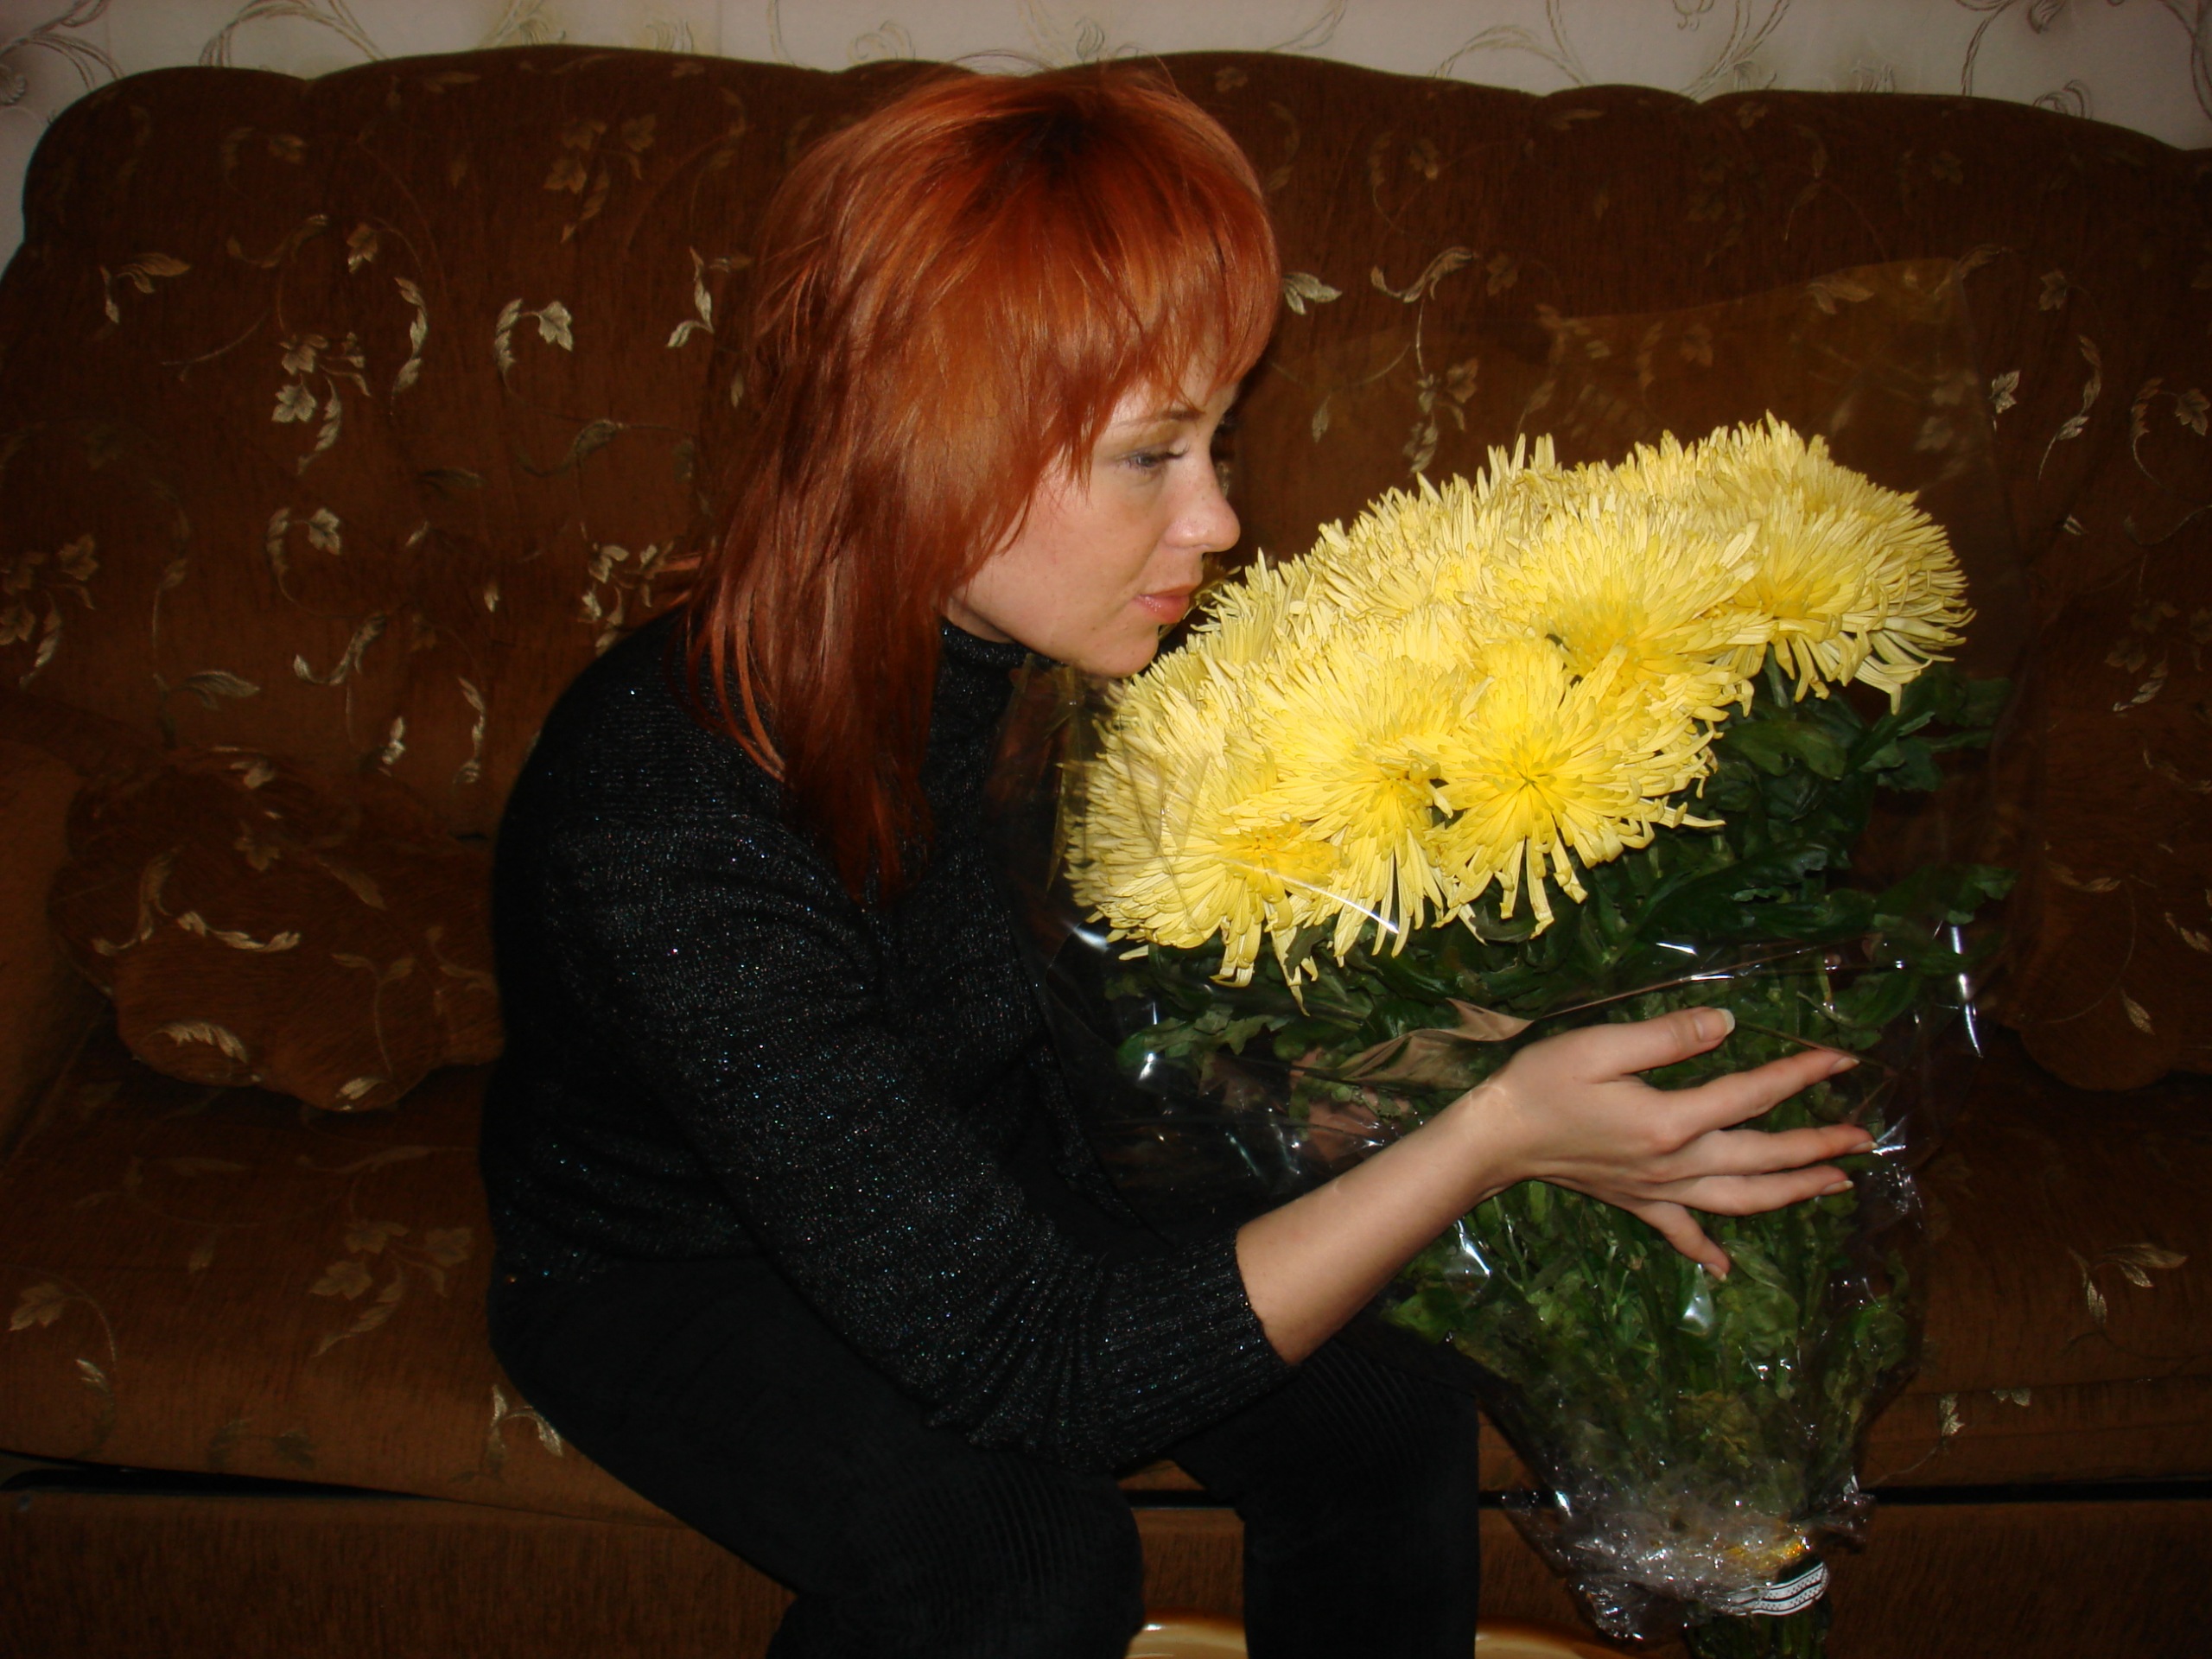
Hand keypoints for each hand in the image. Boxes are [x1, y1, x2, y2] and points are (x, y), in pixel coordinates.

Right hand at [1467, 1007, 1871, 1277]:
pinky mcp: (1637, 1204)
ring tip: (1836, 1186)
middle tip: (1865, 1137)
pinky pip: (1682, 1234)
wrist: (1494, 1138)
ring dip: (1793, 1193)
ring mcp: (1659, 1191)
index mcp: (1672, 1120)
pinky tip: (1728, 1271)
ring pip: (1742, 1201)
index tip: (1844, 1058)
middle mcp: (1676, 1164)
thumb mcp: (1600, 1045)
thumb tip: (1727, 1025)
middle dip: (1820, 1146)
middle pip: (1764, 1158)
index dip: (1802, 1073)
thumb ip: (1667, 1037)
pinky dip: (1708, 1252)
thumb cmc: (1541, 1083)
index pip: (1754, 1094)